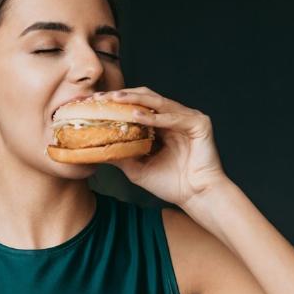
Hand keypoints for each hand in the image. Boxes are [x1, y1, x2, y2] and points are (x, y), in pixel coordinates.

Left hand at [97, 87, 229, 206]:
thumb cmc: (171, 184)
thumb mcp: (137, 168)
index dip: (116, 103)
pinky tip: (137, 116)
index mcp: (162, 125)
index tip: (94, 103)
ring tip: (115, 100)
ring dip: (136, 100)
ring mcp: (188, 118)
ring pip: (159, 102)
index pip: (137, 106)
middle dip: (123, 96)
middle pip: (146, 98)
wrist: (196, 197)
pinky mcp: (200, 123)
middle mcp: (175, 117)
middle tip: (101, 98)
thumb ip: (120, 155)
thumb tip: (95, 149)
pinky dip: (155, 117)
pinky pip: (174, 117)